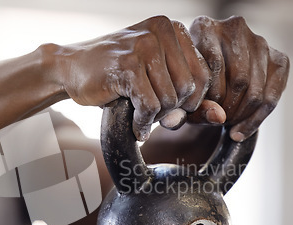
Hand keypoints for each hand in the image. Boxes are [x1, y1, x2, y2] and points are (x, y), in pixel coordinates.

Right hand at [56, 16, 211, 140]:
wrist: (71, 68)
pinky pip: (149, 106)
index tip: (169, 108)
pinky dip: (143, 123)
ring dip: (155, 118)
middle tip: (154, 115)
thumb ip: (191, 98)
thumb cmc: (117, 75)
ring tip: (141, 117)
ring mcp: (143, 46)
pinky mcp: (126, 65)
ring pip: (170, 99)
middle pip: (188, 89)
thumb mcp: (158, 81)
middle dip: (172, 110)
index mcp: (173, 30)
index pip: (203, 76)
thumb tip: (221, 117)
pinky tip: (135, 125)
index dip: (189, 102)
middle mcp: (161, 31)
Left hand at [188, 15, 289, 141]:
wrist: (209, 83)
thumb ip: (193, 109)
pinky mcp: (279, 58)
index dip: (208, 97)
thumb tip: (218, 116)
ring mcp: (259, 41)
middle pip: (238, 79)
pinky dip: (256, 120)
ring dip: (240, 116)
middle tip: (216, 123)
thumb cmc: (189, 88)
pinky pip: (272, 97)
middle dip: (227, 109)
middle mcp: (234, 27)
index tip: (200, 114)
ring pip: (255, 90)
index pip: (213, 65)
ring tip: (225, 125)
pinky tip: (241, 131)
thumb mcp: (183, 99)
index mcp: (204, 27)